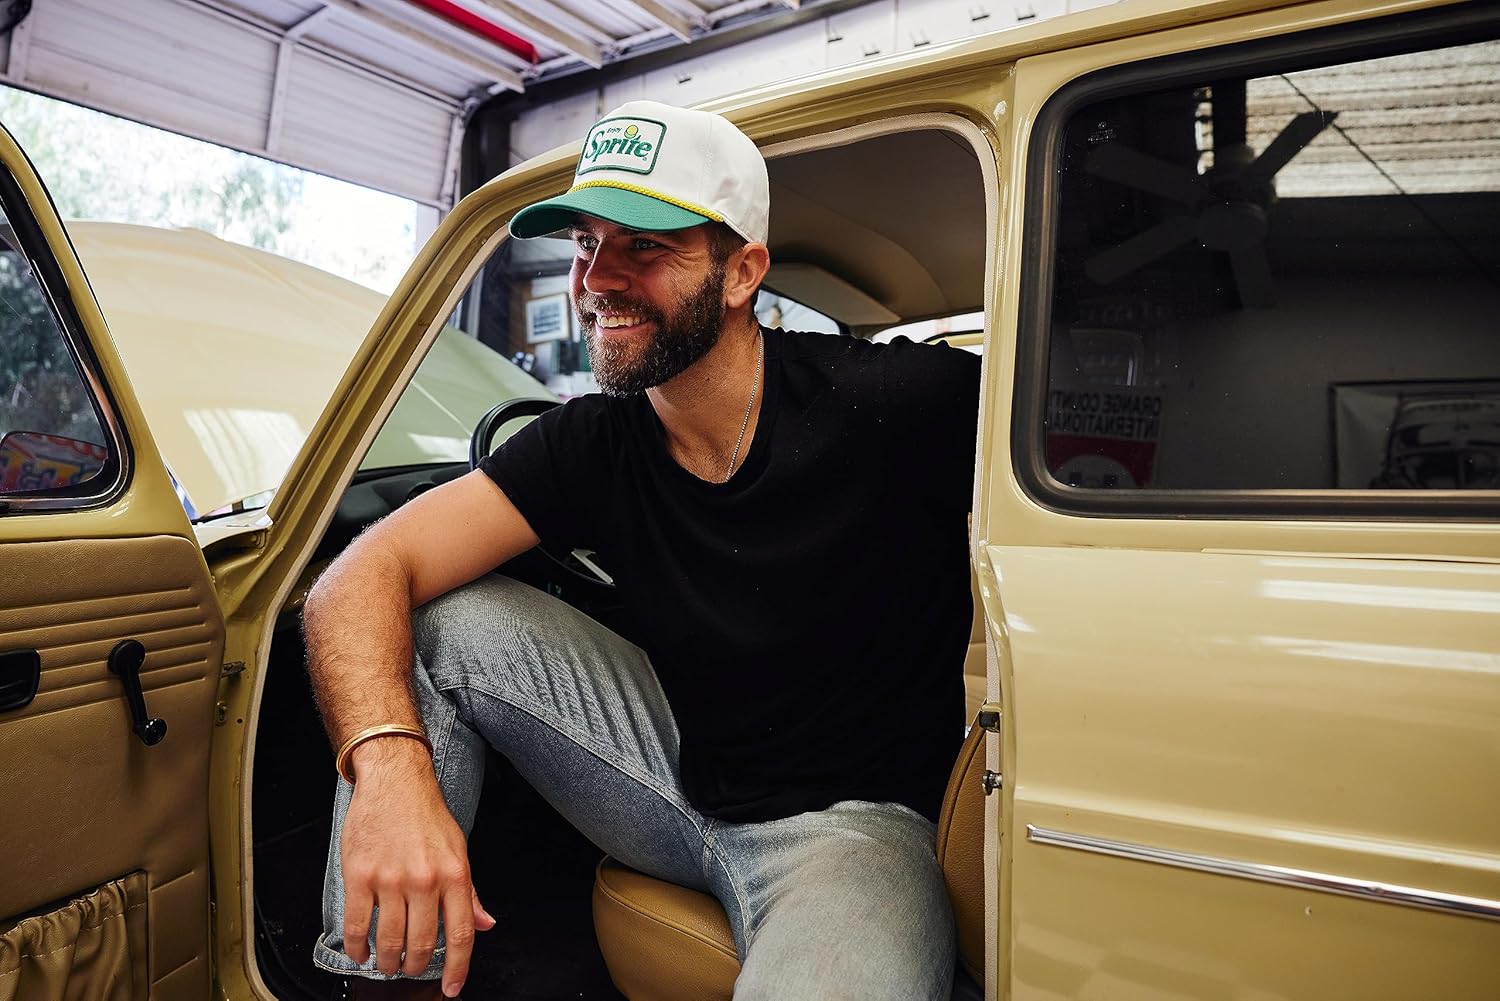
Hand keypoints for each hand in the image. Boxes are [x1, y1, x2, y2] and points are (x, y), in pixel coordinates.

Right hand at [338, 739, 495, 996]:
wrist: (395, 782)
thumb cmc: (427, 815)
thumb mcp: (459, 850)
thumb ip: (470, 892)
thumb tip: (486, 924)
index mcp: (454, 874)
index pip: (460, 933)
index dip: (457, 968)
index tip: (452, 990)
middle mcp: (425, 879)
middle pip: (421, 943)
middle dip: (414, 966)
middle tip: (409, 969)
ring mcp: (391, 879)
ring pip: (388, 939)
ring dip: (387, 961)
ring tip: (387, 963)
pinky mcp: (360, 875)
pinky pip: (357, 924)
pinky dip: (358, 946)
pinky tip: (361, 951)